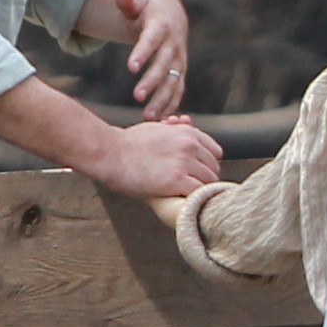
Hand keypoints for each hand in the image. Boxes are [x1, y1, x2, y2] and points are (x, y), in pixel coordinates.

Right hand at [97, 114, 222, 199]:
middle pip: (213, 168)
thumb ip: (176, 130)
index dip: (207, 164)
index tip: (199, 173)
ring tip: (190, 197)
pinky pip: (199, 193)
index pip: (214, 151)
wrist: (111, 153)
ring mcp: (184, 163)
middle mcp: (190, 146)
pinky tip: (185, 202)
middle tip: (192, 187)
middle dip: (204, 178)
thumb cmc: (128, 143)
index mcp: (187, 133)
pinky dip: (195, 199)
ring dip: (200, 190)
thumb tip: (186, 124)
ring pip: (209, 181)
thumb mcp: (158, 128)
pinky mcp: (177, 181)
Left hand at [104, 0, 193, 121]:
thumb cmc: (147, 10)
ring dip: (162, 100)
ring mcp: (179, 61)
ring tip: (148, 116)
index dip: (143, 53)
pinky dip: (171, 105)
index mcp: (162, 26)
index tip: (131, 67)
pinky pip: (177, 91)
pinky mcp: (180, 73)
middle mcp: (173, 45)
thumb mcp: (137, 3)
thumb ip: (127, 2)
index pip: (152, 40)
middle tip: (137, 96)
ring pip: (173, 82)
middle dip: (152, 81)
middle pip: (164, 65)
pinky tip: (161, 121)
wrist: (171, 15)